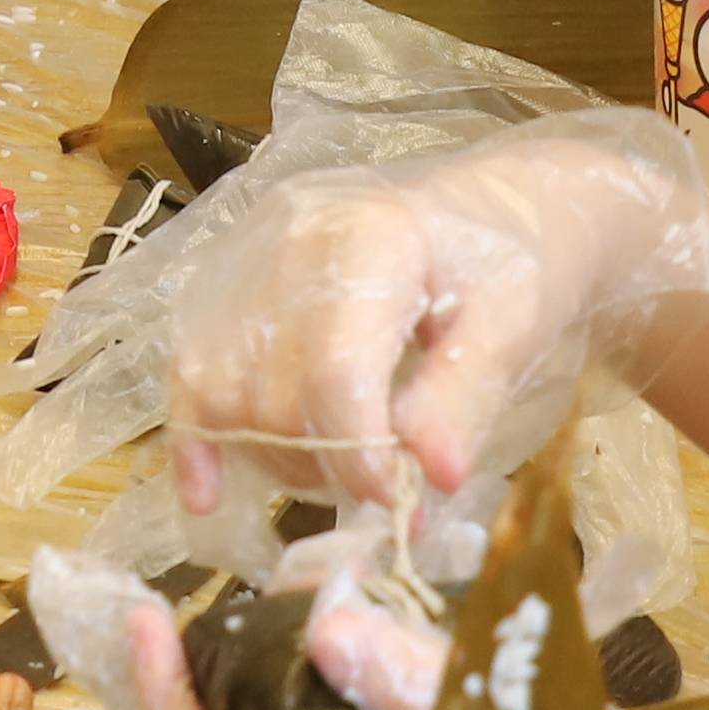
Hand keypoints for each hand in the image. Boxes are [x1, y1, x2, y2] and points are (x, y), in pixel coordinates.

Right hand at [159, 119, 708, 521]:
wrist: (498, 204)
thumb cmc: (518, 260)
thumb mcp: (514, 325)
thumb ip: (463, 400)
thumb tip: (430, 482)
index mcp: (371, 239)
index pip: (334, 371)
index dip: (359, 455)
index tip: (402, 504)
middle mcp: (290, 240)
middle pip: (273, 388)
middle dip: (324, 464)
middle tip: (387, 491)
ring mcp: (251, 257)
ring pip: (222, 387)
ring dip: (273, 455)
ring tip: (340, 470)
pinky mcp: (233, 282)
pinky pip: (190, 367)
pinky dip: (196, 434)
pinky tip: (204, 493)